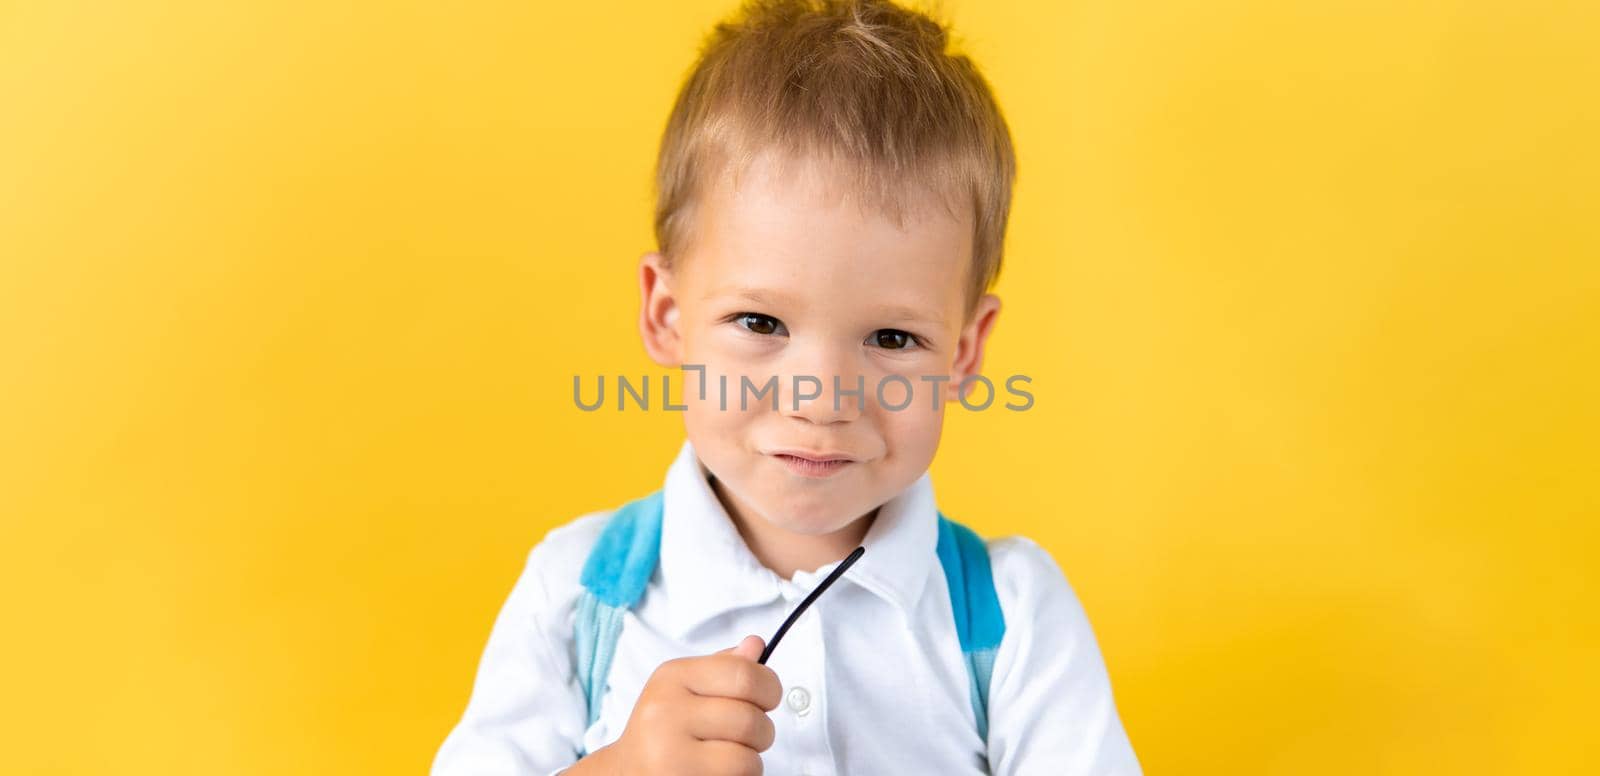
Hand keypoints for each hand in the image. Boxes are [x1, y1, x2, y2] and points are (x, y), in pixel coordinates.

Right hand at [569, 635, 781, 775]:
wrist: (627, 772)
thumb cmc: (664, 730)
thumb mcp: (685, 690)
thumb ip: (723, 668)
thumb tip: (755, 646)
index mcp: (672, 677)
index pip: (744, 674)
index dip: (769, 687)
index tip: (767, 698)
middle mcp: (665, 711)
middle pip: (750, 718)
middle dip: (762, 731)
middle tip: (748, 735)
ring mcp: (668, 751)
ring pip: (747, 757)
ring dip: (751, 760)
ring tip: (729, 756)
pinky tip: (718, 772)